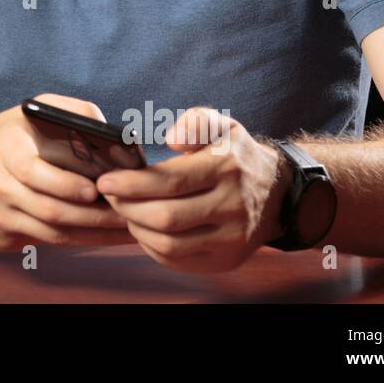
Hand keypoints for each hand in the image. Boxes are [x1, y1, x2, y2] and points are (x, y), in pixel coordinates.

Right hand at [0, 93, 137, 251]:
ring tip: (123, 228)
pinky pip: (43, 243)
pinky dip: (74, 241)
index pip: (32, 171)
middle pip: (48, 210)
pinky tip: (98, 235)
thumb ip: (66, 111)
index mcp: (3, 150)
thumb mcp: (25, 114)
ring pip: (50, 234)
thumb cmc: (0, 140)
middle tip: (126, 214)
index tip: (94, 189)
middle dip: (92, 216)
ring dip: (91, 234)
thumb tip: (107, 130)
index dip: (65, 184)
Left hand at [96, 107, 288, 271]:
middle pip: (167, 218)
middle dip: (127, 208)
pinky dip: (152, 247)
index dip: (132, 184)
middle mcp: (232, 207)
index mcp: (226, 168)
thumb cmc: (237, 155)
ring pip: (170, 244)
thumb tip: (171, 138)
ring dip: (136, 229)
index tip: (105, 180)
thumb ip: (196, 122)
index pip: (171, 182)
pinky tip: (143, 229)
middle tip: (110, 196)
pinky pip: (179, 261)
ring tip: (125, 211)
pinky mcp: (226, 260)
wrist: (277, 194)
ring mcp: (231, 239)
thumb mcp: (223, 126)